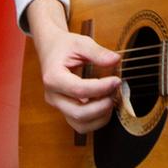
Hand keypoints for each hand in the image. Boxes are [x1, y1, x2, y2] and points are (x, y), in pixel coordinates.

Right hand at [28, 0, 121, 133]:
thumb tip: (116, 60)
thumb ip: (98, 52)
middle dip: (102, 106)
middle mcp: (53, 96)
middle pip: (79, 113)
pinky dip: (96, 119)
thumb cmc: (65, 46)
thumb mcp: (81, 42)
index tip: (116, 80)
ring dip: (101, 116)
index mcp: (53, 78)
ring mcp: (58, 106)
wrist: (51, 49)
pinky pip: (81, 125)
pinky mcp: (65, 111)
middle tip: (115, 90)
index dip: (101, 88)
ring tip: (111, 98)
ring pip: (80, 124)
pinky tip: (105, 105)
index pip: (79, 90)